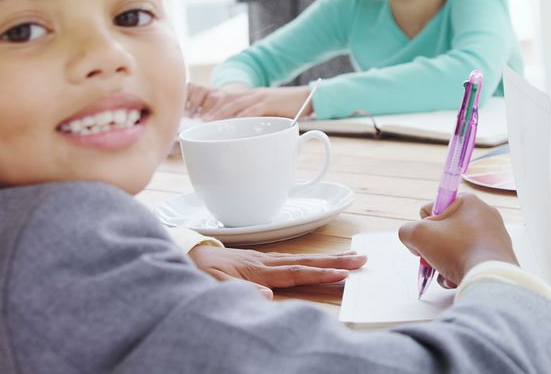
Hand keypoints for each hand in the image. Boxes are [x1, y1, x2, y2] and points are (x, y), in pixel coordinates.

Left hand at [187, 245, 366, 298]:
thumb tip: (267, 296)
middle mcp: (266, 262)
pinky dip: (311, 259)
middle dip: (335, 261)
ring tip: (352, 256)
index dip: (319, 274)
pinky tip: (321, 260)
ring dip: (328, 258)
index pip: (295, 273)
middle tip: (362, 258)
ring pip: (303, 258)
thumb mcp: (213, 285)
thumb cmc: (199, 271)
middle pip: (307, 262)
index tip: (342, 274)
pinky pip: (293, 260)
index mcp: (258, 270)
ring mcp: (265, 260)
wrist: (188, 254)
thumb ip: (239, 291)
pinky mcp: (262, 260)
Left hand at [190, 84, 311, 120]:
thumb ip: (255, 123)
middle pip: (226, 101)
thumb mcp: (268, 116)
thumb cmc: (287, 110)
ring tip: (209, 121)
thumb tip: (244, 139)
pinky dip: (242, 115)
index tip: (200, 118)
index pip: (227, 101)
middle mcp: (251, 95)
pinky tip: (233, 122)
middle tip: (198, 120)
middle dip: (211, 110)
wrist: (307, 98)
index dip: (213, 108)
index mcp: (249, 99)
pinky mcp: (269, 102)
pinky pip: (252, 109)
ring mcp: (259, 97)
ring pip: (235, 104)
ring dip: (221, 112)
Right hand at [398, 194, 516, 289]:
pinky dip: (461, 269)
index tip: (427, 239)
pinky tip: (457, 278)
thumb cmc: (457, 250)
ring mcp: (495, 235)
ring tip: (446, 271)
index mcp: (468, 201)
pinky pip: (471, 259)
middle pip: (446, 230)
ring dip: (445, 261)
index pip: (433, 208)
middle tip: (433, 258)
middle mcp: (484, 214)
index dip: (424, 226)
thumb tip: (411, 238)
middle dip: (435, 247)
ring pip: (457, 247)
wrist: (489, 276)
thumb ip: (407, 231)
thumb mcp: (419, 235)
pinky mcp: (499, 254)